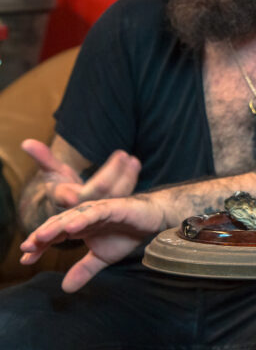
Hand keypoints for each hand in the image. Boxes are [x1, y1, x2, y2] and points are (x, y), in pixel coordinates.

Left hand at [19, 195, 164, 292]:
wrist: (153, 219)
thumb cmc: (126, 234)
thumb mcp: (102, 258)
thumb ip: (83, 270)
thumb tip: (65, 289)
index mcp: (79, 226)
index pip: (54, 235)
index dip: (39, 246)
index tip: (25, 260)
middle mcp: (84, 216)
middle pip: (58, 224)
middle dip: (41, 236)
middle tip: (26, 248)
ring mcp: (98, 210)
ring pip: (72, 216)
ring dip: (56, 225)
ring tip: (41, 237)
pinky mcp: (114, 207)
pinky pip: (96, 212)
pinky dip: (83, 218)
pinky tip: (71, 227)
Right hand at [22, 139, 140, 208]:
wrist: (73, 203)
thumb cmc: (59, 185)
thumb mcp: (50, 172)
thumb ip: (42, 158)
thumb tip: (26, 142)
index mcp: (66, 199)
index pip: (74, 196)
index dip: (75, 192)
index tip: (76, 190)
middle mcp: (85, 206)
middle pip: (102, 191)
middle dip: (112, 173)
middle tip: (123, 154)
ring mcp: (101, 207)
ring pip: (117, 193)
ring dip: (127, 176)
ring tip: (132, 159)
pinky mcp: (113, 205)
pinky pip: (124, 192)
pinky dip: (131, 177)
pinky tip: (135, 163)